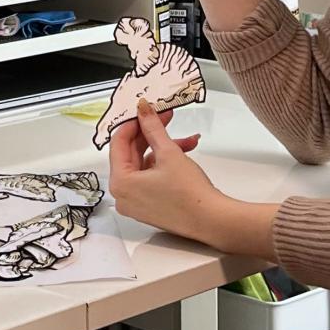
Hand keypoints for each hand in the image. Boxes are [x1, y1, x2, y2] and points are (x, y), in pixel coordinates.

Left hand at [108, 100, 221, 241]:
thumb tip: (143, 110)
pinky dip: (165, 163)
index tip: (145, 111)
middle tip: (164, 117)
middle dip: (151, 134)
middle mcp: (124, 195)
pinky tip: (184, 153)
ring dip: (163, 148)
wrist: (211, 219)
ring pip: (144, 164)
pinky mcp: (149, 205)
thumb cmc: (189, 193)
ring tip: (185, 139)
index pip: (118, 143)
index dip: (134, 123)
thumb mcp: (169, 152)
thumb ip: (153, 128)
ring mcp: (136, 202)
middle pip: (131, 153)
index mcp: (121, 183)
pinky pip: (151, 177)